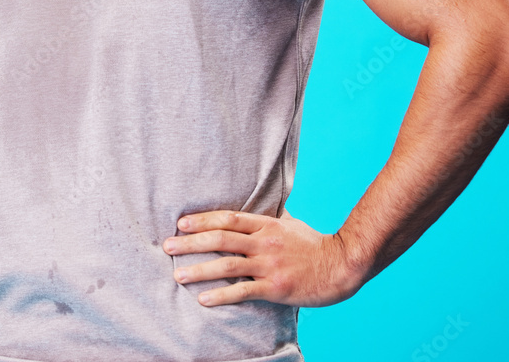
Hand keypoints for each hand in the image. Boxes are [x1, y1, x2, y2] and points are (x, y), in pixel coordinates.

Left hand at [162, 207, 365, 307]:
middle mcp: (264, 242)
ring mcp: (269, 264)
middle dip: (190, 242)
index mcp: (266, 224)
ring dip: (199, 269)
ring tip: (177, 274)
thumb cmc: (315, 245)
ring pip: (226, 264)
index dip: (202, 219)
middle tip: (167, 246)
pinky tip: (203, 299)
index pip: (228, 218)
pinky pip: (243, 290)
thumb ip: (270, 219)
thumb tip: (257, 209)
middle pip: (220, 238)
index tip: (180, 222)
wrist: (341, 266)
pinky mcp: (275, 287)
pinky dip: (221, 295)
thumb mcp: (291, 224)